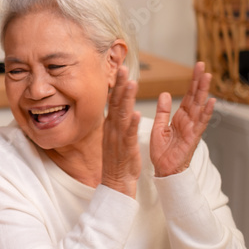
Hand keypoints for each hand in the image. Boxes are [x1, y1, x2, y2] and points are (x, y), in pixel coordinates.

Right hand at [101, 65, 140, 197]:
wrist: (116, 180)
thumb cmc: (118, 158)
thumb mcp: (115, 135)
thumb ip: (116, 120)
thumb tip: (117, 105)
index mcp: (112, 124)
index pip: (114, 100)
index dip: (118, 85)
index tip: (122, 69)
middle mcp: (113, 128)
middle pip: (116, 103)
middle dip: (120, 85)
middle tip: (124, 69)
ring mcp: (118, 137)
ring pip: (122, 115)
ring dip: (127, 99)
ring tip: (132, 84)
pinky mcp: (125, 148)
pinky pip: (128, 134)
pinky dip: (131, 124)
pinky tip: (136, 114)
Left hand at [150, 61, 214, 176]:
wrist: (164, 169)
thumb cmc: (162, 151)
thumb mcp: (159, 127)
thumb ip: (163, 111)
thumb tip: (165, 94)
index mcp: (179, 117)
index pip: (188, 96)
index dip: (192, 82)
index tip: (196, 68)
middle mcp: (188, 121)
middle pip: (195, 97)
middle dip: (199, 82)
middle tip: (202, 66)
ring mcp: (192, 128)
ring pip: (200, 106)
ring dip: (204, 92)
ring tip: (207, 77)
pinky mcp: (193, 137)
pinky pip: (200, 123)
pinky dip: (206, 112)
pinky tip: (211, 102)